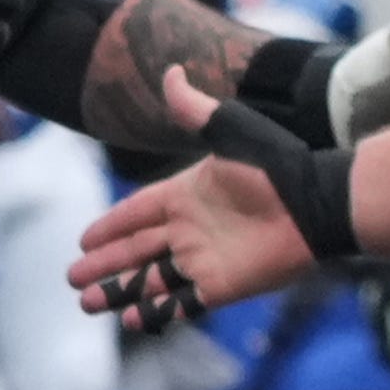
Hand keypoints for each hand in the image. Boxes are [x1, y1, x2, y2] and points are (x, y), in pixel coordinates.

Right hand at [68, 70, 344, 332]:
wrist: (318, 204)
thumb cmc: (277, 166)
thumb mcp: (231, 131)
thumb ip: (196, 109)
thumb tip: (172, 71)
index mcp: (189, 195)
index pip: (138, 212)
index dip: (111, 226)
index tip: (83, 240)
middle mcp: (193, 229)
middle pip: (138, 250)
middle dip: (105, 264)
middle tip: (72, 278)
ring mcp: (206, 259)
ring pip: (152, 279)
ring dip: (120, 290)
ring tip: (88, 303)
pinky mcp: (223, 286)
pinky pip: (183, 305)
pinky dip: (156, 313)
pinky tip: (131, 318)